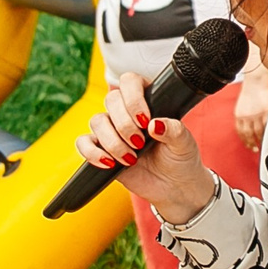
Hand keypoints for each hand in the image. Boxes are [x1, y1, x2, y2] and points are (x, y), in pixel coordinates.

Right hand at [78, 74, 215, 224]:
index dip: (133, 98)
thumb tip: (155, 124)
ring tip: (131, 159)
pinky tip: (109, 163)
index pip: (130, 82)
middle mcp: (127, 112)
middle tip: (140, 143)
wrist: (174, 186)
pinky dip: (91, 152)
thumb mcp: (184, 143)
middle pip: (111, 100)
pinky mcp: (102, 149)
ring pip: (97, 121)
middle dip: (124, 124)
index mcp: (148, 101)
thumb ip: (174, 130)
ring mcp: (112, 130)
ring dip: (112, 142)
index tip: (145, 120)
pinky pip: (83, 143)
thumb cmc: (180, 158)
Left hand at [234, 72, 267, 150]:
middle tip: (253, 148)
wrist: (255, 81)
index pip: (239, 131)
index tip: (246, 143)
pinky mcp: (265, 112)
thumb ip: (243, 114)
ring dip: (259, 140)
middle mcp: (246, 116)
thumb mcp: (242, 103)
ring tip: (261, 144)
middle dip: (250, 143)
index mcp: (238, 114)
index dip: (243, 139)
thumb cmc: (249, 89)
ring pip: (257, 132)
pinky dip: (266, 132)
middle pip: (248, 134)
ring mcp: (256, 115)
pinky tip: (267, 135)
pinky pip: (266, 125)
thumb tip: (246, 123)